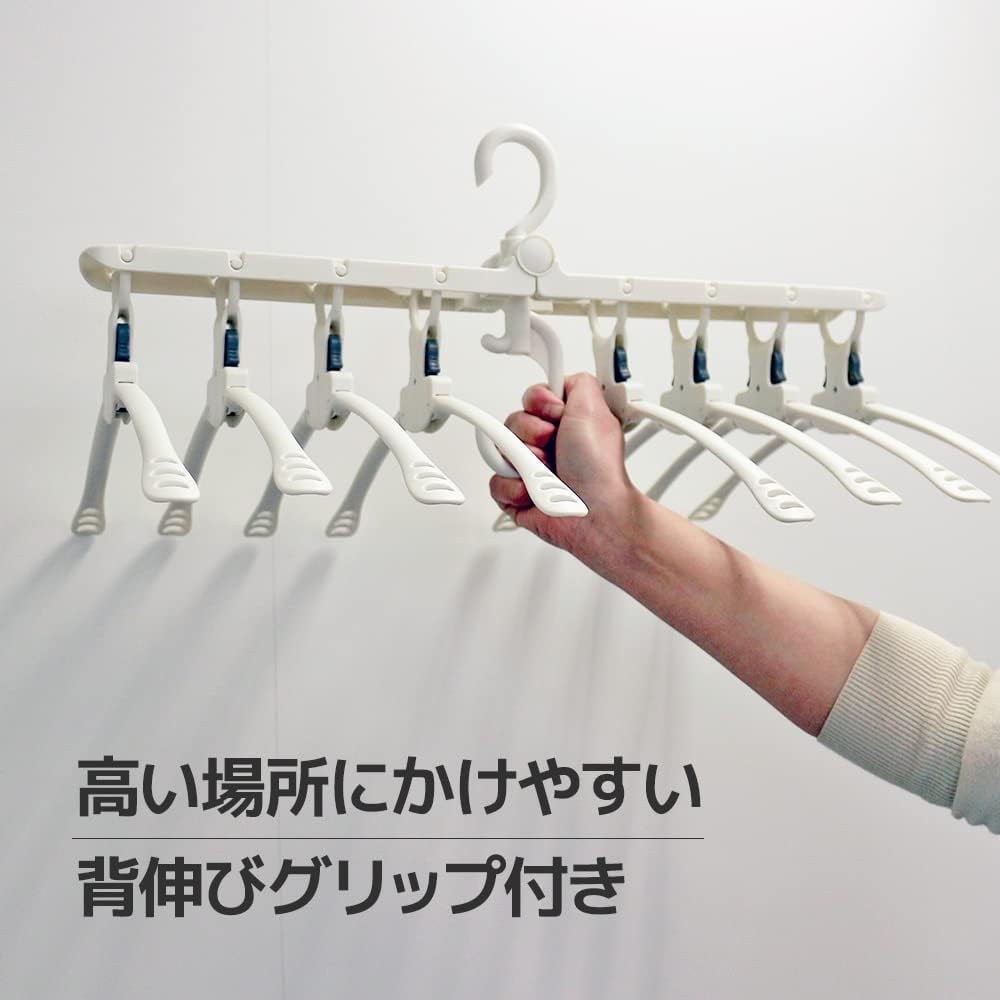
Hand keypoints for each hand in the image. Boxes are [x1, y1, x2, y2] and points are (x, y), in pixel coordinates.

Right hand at [489, 373, 640, 555]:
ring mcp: (531, 469)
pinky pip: (495, 481)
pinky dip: (515, 488)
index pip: (532, 399)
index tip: (555, 414)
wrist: (595, 514)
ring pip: (500, 451)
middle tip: (554, 448)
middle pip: (513, 422)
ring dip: (524, 462)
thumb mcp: (596, 410)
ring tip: (547, 473)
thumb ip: (578, 383)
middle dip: (531, 434)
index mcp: (563, 422)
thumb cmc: (600, 471)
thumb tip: (559, 379)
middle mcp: (546, 443)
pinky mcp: (517, 494)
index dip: (538, 404)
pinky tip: (535, 492)